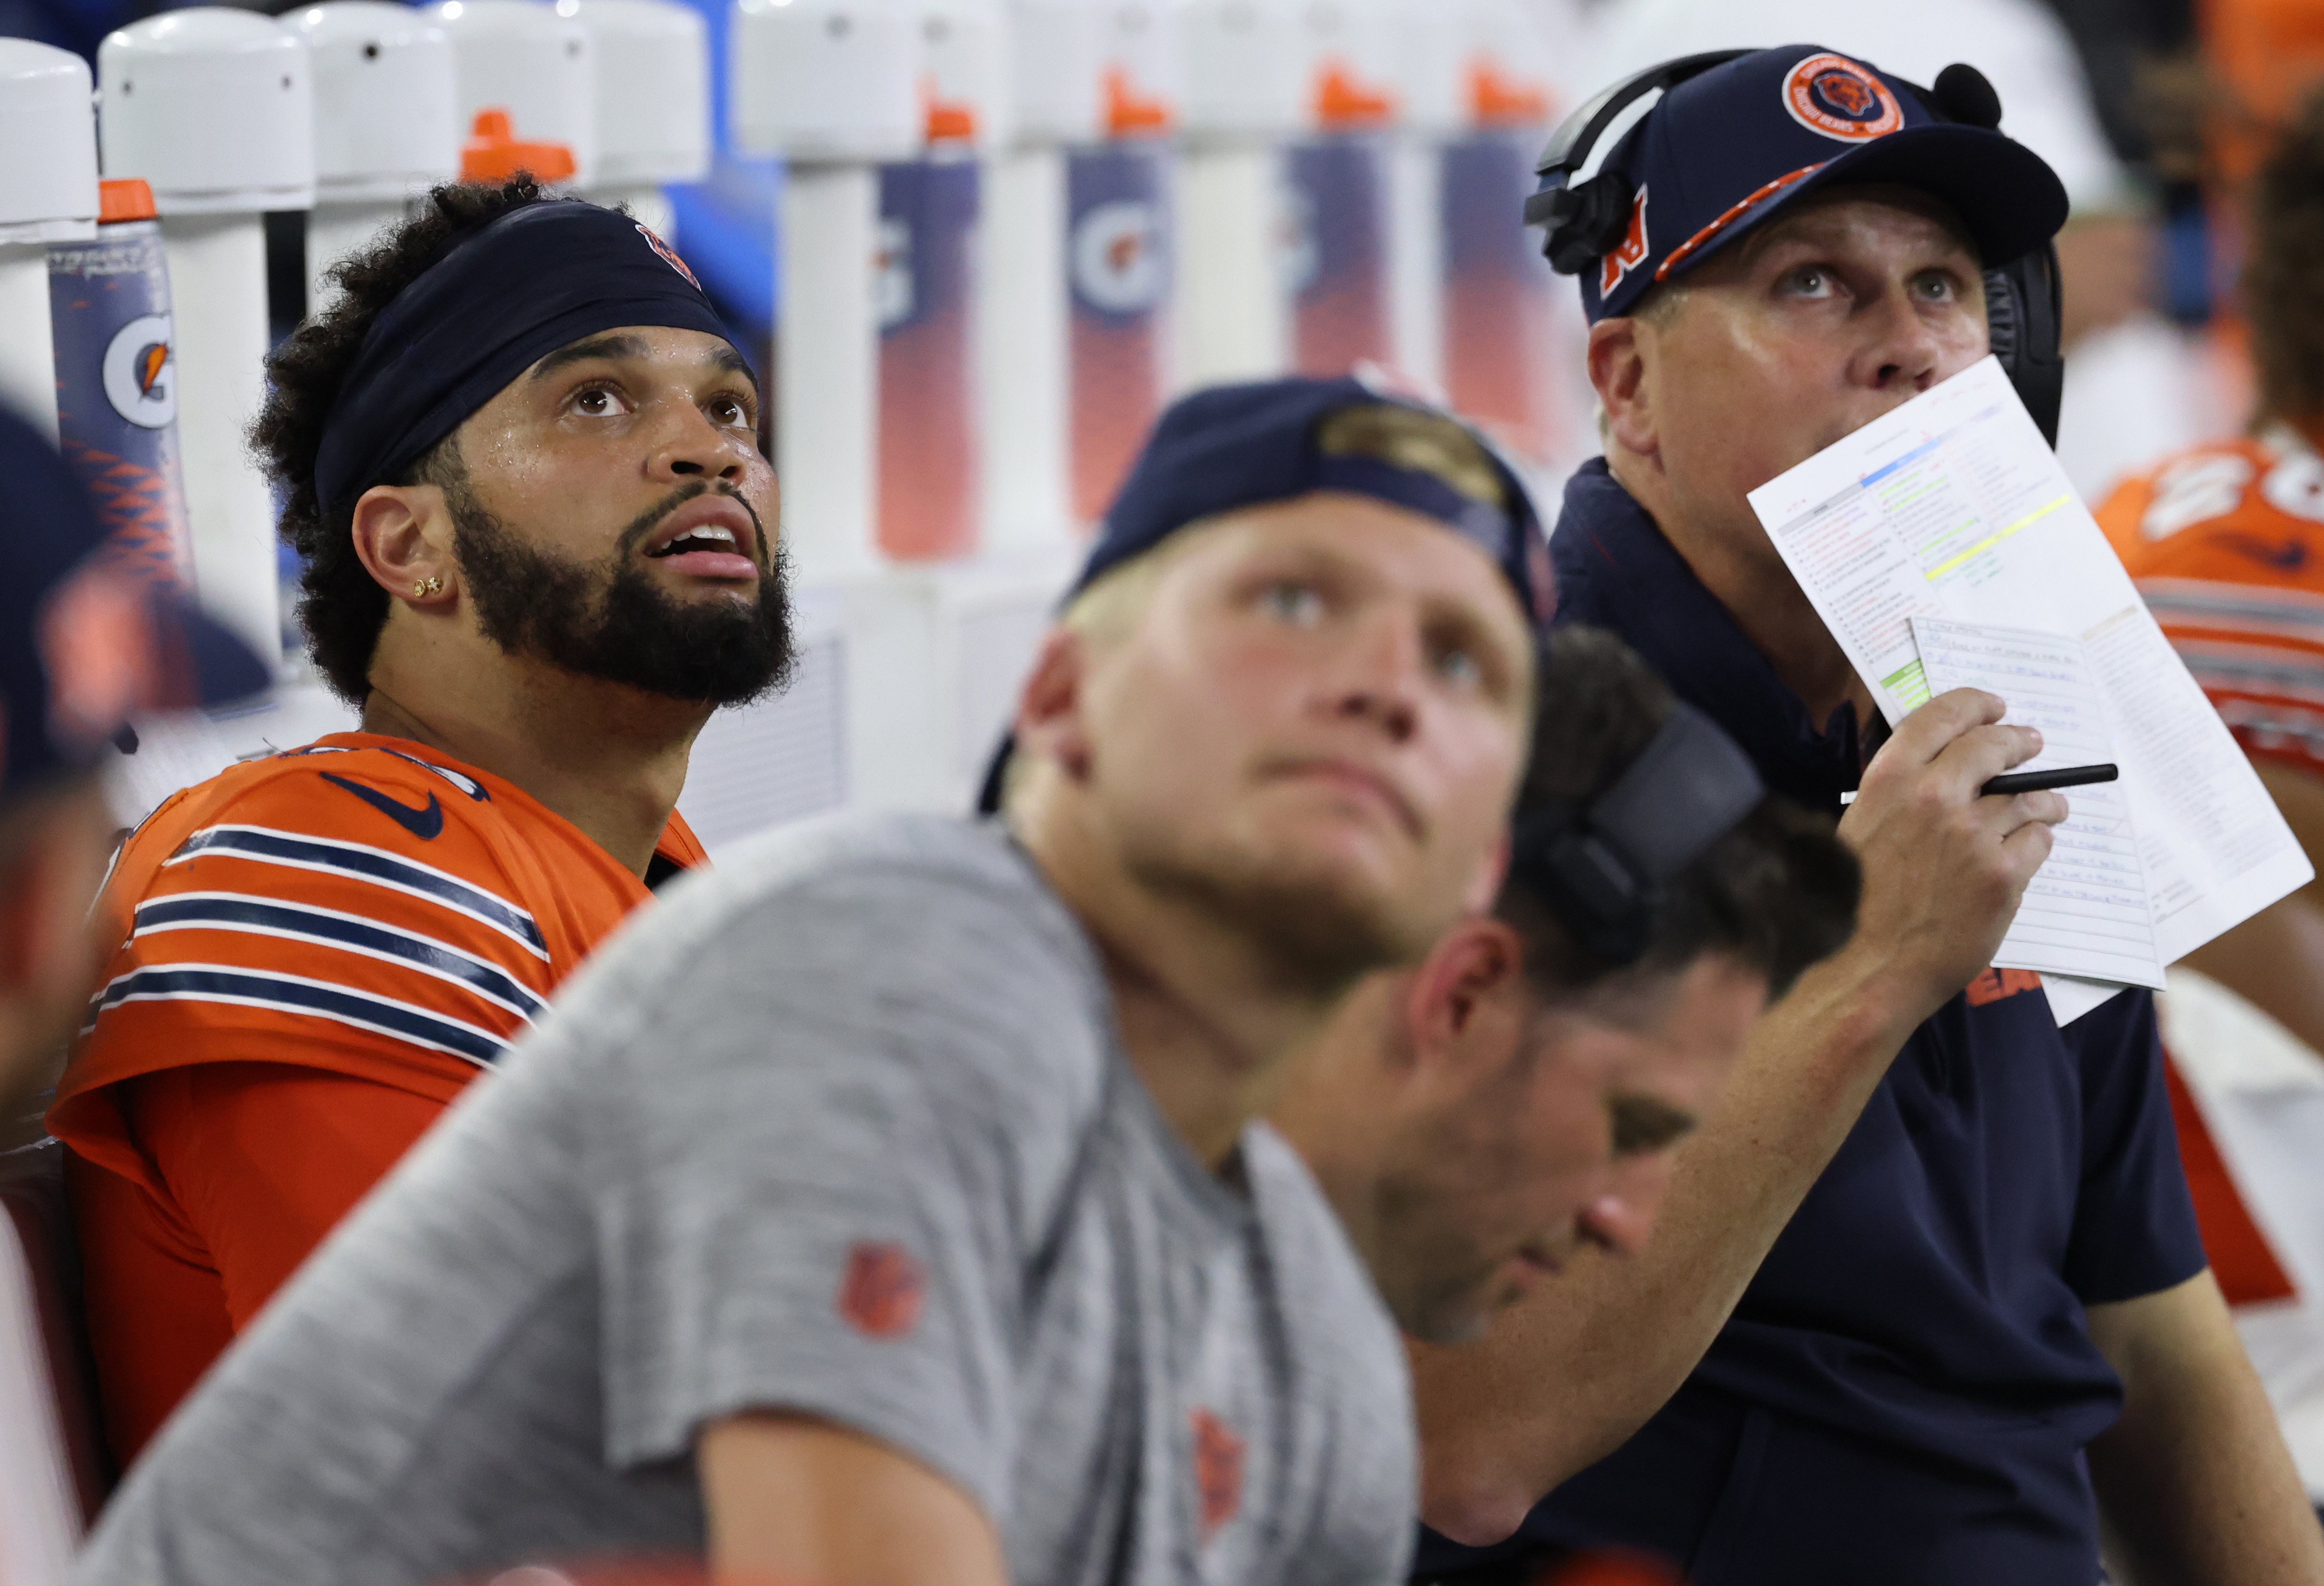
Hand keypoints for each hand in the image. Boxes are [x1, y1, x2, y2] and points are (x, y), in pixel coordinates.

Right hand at [1837, 689, 2067, 1027]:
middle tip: (2030, 743)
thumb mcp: (1861, 829)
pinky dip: (2038, 840)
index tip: (1993, 707)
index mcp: (1889, 780)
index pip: (1942, 716)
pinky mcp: (2003, 875)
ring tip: (2049, 806)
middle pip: (1993, 746)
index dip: (1975, 705)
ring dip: (2043, 798)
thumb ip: (1900, 795)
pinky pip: (2038, 840)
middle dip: (2019, 741)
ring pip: (2027, 798)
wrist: (1864, 969)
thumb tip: (1947, 773)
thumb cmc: (1856, 905)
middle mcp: (1933, 798)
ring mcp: (1972, 836)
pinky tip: (2029, 849)